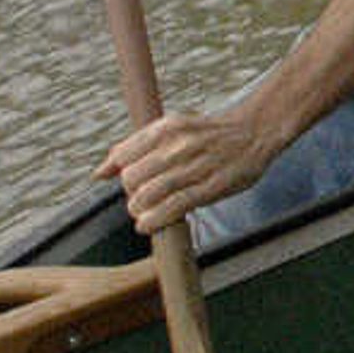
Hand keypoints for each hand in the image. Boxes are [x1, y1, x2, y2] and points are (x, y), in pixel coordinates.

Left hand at [102, 105, 277, 231]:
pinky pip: (174, 206)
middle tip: (141, 200)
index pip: (123, 156)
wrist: (254, 132)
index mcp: (166, 127)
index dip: (121, 175)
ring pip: (150, 193)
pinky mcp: (211, 186)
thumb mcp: (170, 129)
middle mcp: (178, 144)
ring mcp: (195, 165)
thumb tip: (99, 173)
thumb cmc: (208, 135)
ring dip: (139, 210)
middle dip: (131, 194)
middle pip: (133, 178)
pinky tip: (148, 225)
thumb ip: (134, 148)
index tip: (132, 183)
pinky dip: (155, 220)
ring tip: (143, 215)